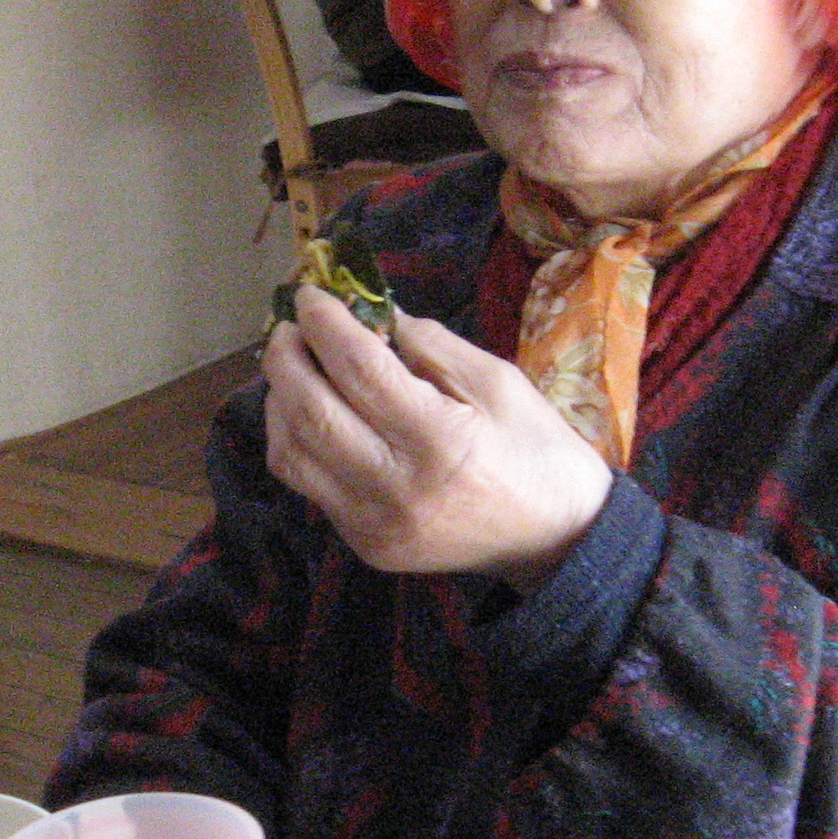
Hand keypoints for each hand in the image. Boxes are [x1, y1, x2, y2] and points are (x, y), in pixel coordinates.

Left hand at [262, 289, 611, 584]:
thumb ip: (432, 346)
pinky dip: (295, 440)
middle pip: (310, 412)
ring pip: (291, 454)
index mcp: (439, 439)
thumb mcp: (500, 383)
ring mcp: (372, 523)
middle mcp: (394, 486)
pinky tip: (308, 413)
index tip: (310, 294)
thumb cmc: (537, 451)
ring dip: (279, 400)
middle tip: (288, 325)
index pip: (358, 369)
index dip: (325, 324)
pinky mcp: (363, 544)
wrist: (558, 540)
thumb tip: (374, 314)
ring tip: (292, 366)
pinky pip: (306, 486)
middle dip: (285, 359)